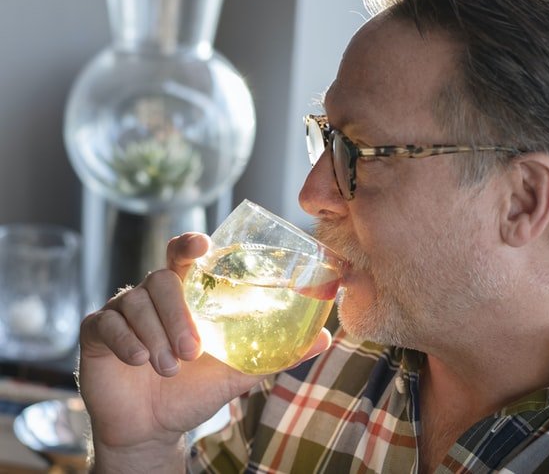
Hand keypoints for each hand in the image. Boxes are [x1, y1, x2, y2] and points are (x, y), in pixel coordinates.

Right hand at [78, 232, 331, 467]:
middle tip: (191, 352)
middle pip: (162, 279)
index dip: (190, 244)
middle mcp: (153, 296)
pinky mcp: (98, 332)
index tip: (201, 246)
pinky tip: (139, 362)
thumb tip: (327, 338)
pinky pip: (107, 323)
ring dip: (156, 337)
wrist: (154, 427)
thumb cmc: (195, 391)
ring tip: (169, 369)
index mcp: (186, 296)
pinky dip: (126, 342)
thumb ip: (277, 353)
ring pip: (136, 302)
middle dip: (178, 314)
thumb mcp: (238, 371)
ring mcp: (123, 312)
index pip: (184, 255)